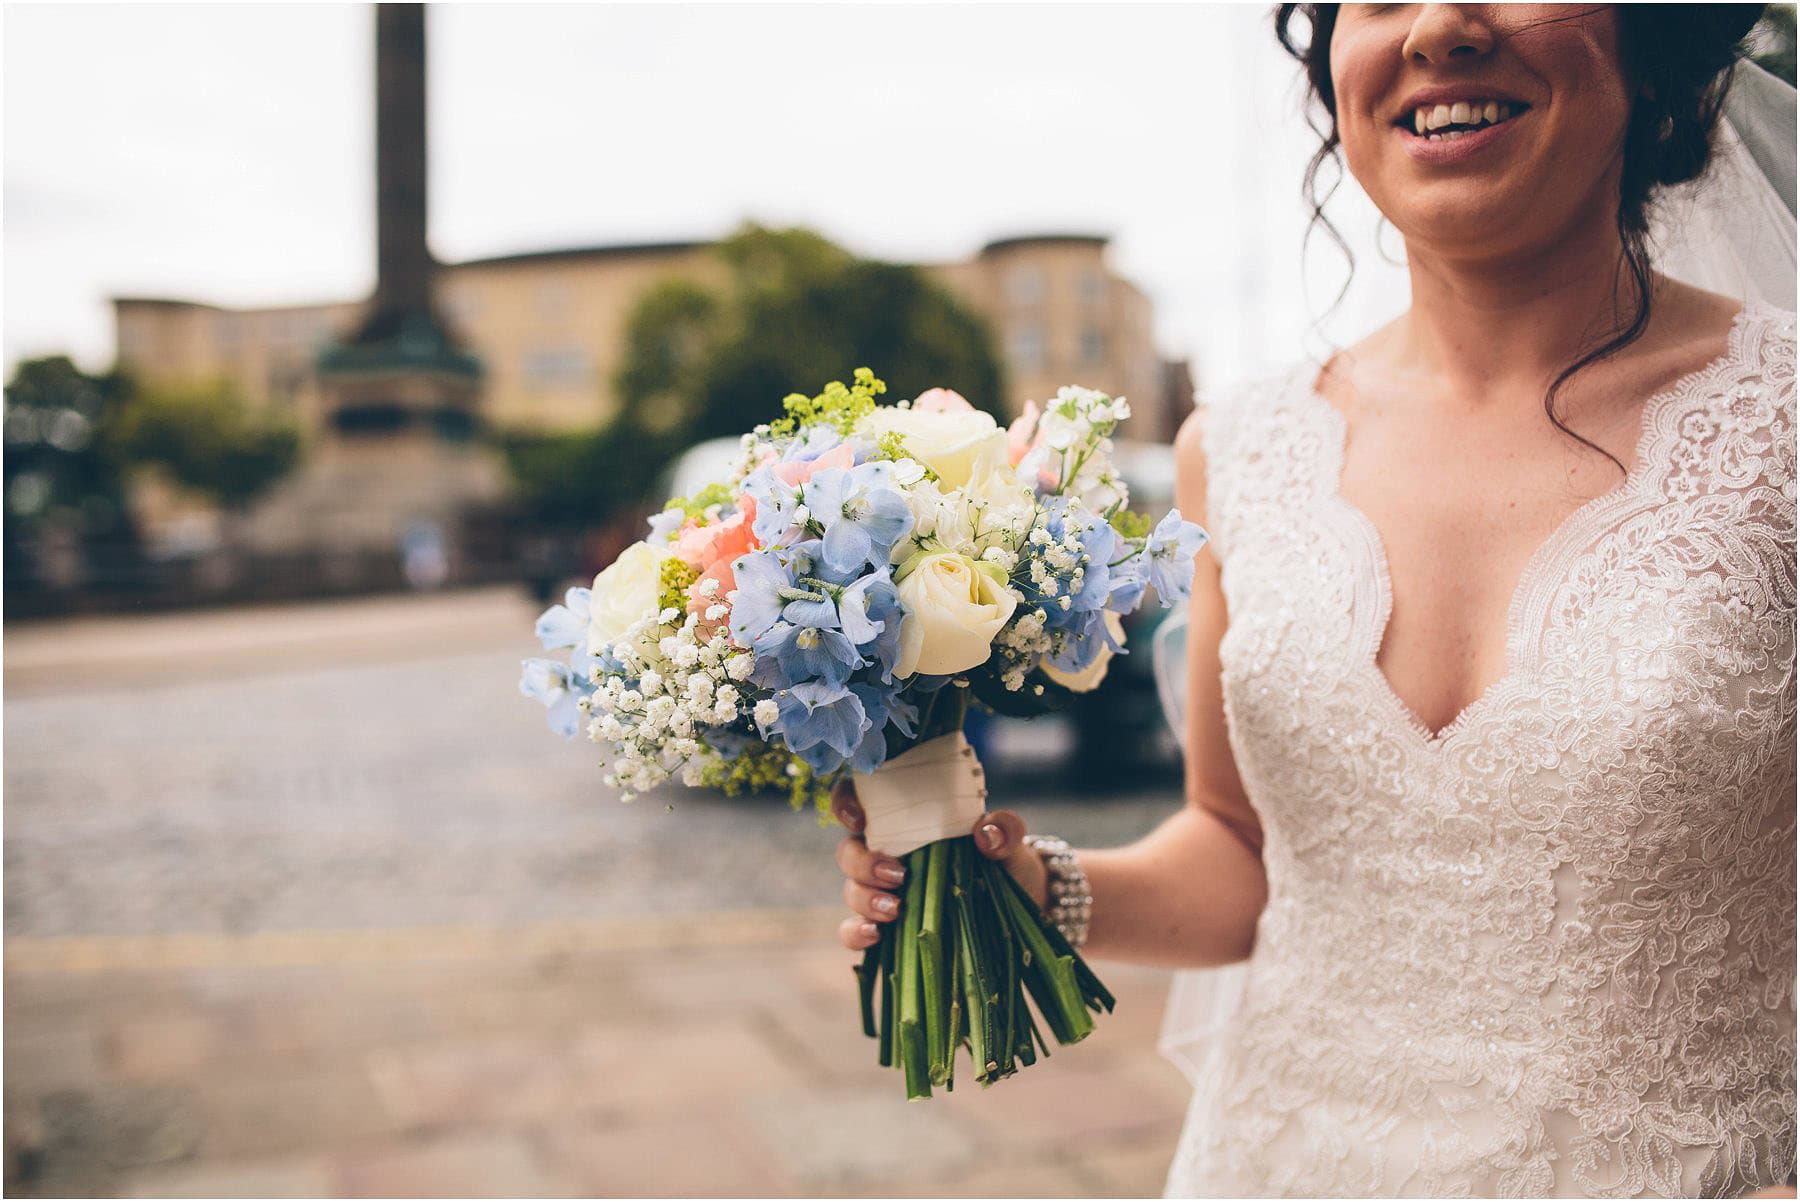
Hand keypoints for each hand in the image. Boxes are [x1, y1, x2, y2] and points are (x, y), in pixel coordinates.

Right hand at [830, 778, 1049, 950]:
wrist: (1017, 901)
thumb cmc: (1004, 859)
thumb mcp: (1009, 840)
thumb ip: (1004, 828)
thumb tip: (985, 833)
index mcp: (904, 822)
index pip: (858, 801)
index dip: (845, 804)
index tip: (860, 819)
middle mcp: (885, 854)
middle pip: (848, 852)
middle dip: (862, 864)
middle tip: (898, 876)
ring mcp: (882, 892)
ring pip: (851, 890)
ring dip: (865, 899)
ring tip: (896, 910)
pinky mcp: (886, 928)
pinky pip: (853, 930)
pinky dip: (856, 933)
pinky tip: (876, 935)